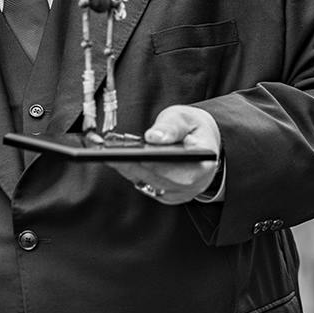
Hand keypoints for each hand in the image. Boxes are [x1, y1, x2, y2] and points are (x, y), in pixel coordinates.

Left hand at [106, 105, 221, 204]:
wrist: (199, 139)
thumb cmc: (193, 128)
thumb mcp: (185, 117)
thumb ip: (171, 126)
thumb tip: (154, 138)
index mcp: (204, 164)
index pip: (180, 170)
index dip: (158, 165)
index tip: (138, 155)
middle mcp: (194, 184)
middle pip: (160, 179)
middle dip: (135, 166)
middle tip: (113, 153)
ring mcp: (180, 193)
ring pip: (150, 184)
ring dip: (128, 169)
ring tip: (109, 154)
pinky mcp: (166, 194)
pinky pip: (146, 185)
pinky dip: (131, 173)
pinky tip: (117, 160)